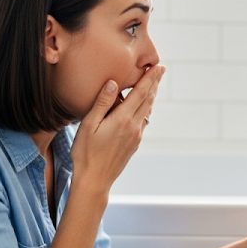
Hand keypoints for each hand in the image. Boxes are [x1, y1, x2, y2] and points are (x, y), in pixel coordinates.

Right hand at [70, 65, 164, 193]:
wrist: (95, 180)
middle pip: (148, 100)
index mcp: (123, 119)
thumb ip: (102, 103)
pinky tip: (143, 107)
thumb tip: (113, 83)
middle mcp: (134, 127)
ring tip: (154, 84)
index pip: (141, 93)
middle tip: (161, 70)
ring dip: (151, 96)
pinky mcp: (134, 144)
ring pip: (147, 111)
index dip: (151, 78)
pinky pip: (143, 121)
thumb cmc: (86, 153)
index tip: (159, 67)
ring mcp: (136, 136)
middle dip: (155, 83)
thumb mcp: (88, 125)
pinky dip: (146, 109)